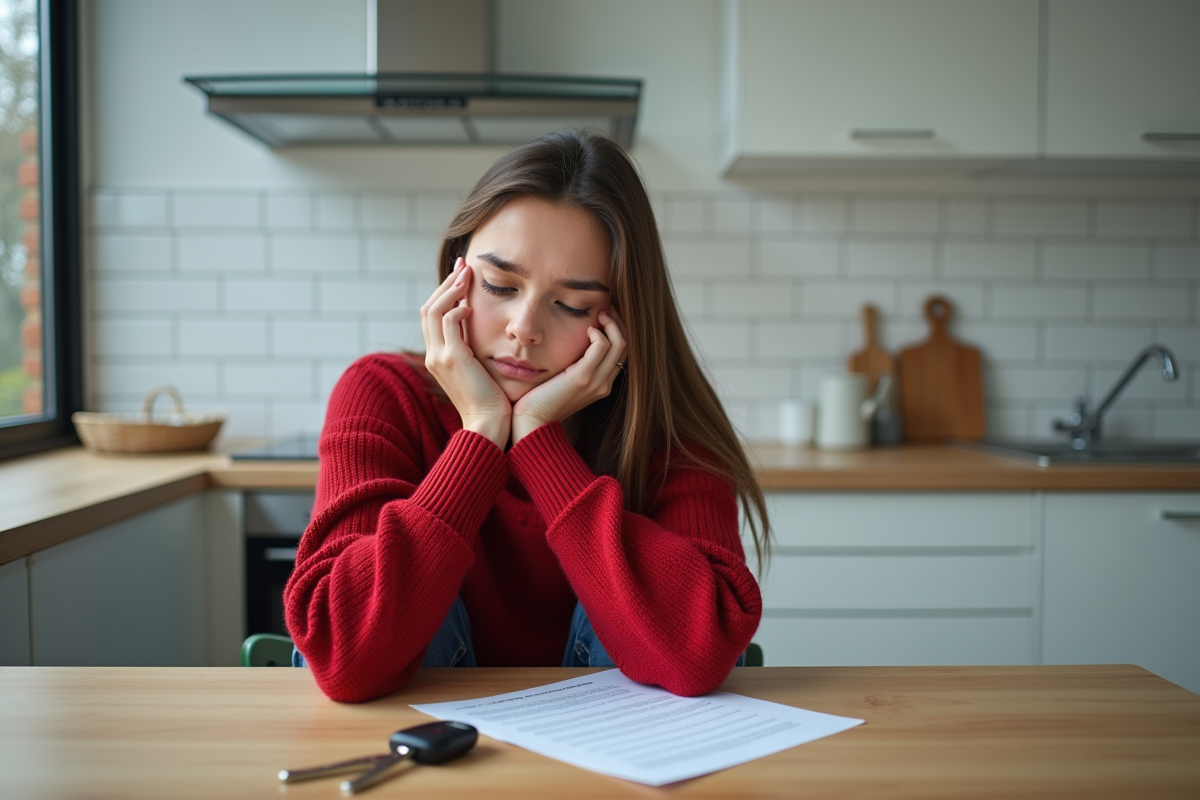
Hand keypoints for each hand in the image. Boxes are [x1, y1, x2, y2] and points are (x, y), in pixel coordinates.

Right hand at [420, 258, 511, 447]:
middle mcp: (433, 355)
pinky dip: (457, 308)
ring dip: (451, 288)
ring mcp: (439, 357)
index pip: (433, 316)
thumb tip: (483, 332)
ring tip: (467, 275)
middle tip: (463, 265)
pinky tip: (471, 304)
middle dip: (446, 283)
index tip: (462, 276)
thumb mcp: (480, 370)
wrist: (490, 426)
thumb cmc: (493, 402)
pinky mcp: (452, 359)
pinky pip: (447, 322)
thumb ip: (475, 350)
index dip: (445, 293)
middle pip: (428, 307)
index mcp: (438, 357)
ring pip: (434, 310)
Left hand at [511, 310, 625, 443]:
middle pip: (624, 346)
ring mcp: (596, 381)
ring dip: (611, 324)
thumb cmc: (541, 402)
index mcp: (601, 385)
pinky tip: (588, 328)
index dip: (618, 332)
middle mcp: (604, 384)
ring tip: (599, 314)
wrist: (532, 423)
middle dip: (619, 323)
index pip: (620, 354)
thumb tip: (572, 347)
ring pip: (618, 344)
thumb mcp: (563, 382)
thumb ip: (573, 368)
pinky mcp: (583, 377)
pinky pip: (601, 347)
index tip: (606, 317)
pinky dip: (598, 333)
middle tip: (606, 309)